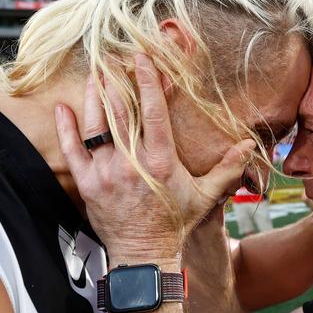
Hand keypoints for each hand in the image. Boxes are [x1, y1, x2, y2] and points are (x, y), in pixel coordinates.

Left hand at [55, 54, 255, 265]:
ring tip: (94, 75)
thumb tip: (250, 146)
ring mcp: (106, 173)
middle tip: (111, 59)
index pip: (152, 112)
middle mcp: (131, 163)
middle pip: (120, 113)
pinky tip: (62, 108)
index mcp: (161, 161)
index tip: (141, 59)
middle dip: (116, 82)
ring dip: (94, 97)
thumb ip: (228, 168)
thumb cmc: (175, 221)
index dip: (146, 82)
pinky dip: (66, 128)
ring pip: (96, 126)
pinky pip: (72, 151)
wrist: (144, 253)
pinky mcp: (87, 184)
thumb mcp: (206, 195)